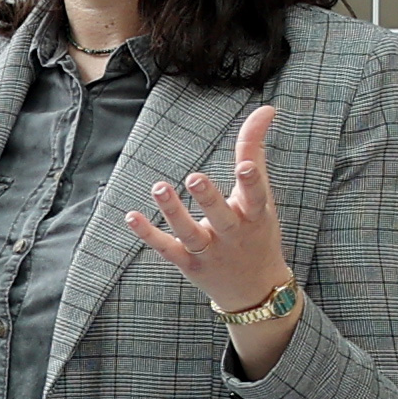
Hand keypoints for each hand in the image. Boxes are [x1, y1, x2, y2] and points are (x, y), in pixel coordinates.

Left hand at [126, 106, 297, 368]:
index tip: (245, 165)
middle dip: (209, 199)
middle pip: (222, 217)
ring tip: (159, 187)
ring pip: (191, 233)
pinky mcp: (189, 264)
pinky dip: (149, 235)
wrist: (255, 289)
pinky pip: (167, 248)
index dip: (252, 181)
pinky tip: (131, 216)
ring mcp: (211, 251)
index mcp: (256, 215)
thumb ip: (255, 152)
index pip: (257, 196)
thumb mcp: (261, 196)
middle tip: (194, 177)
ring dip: (173, 212)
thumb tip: (266, 109)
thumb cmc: (256, 231)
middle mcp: (234, 234)